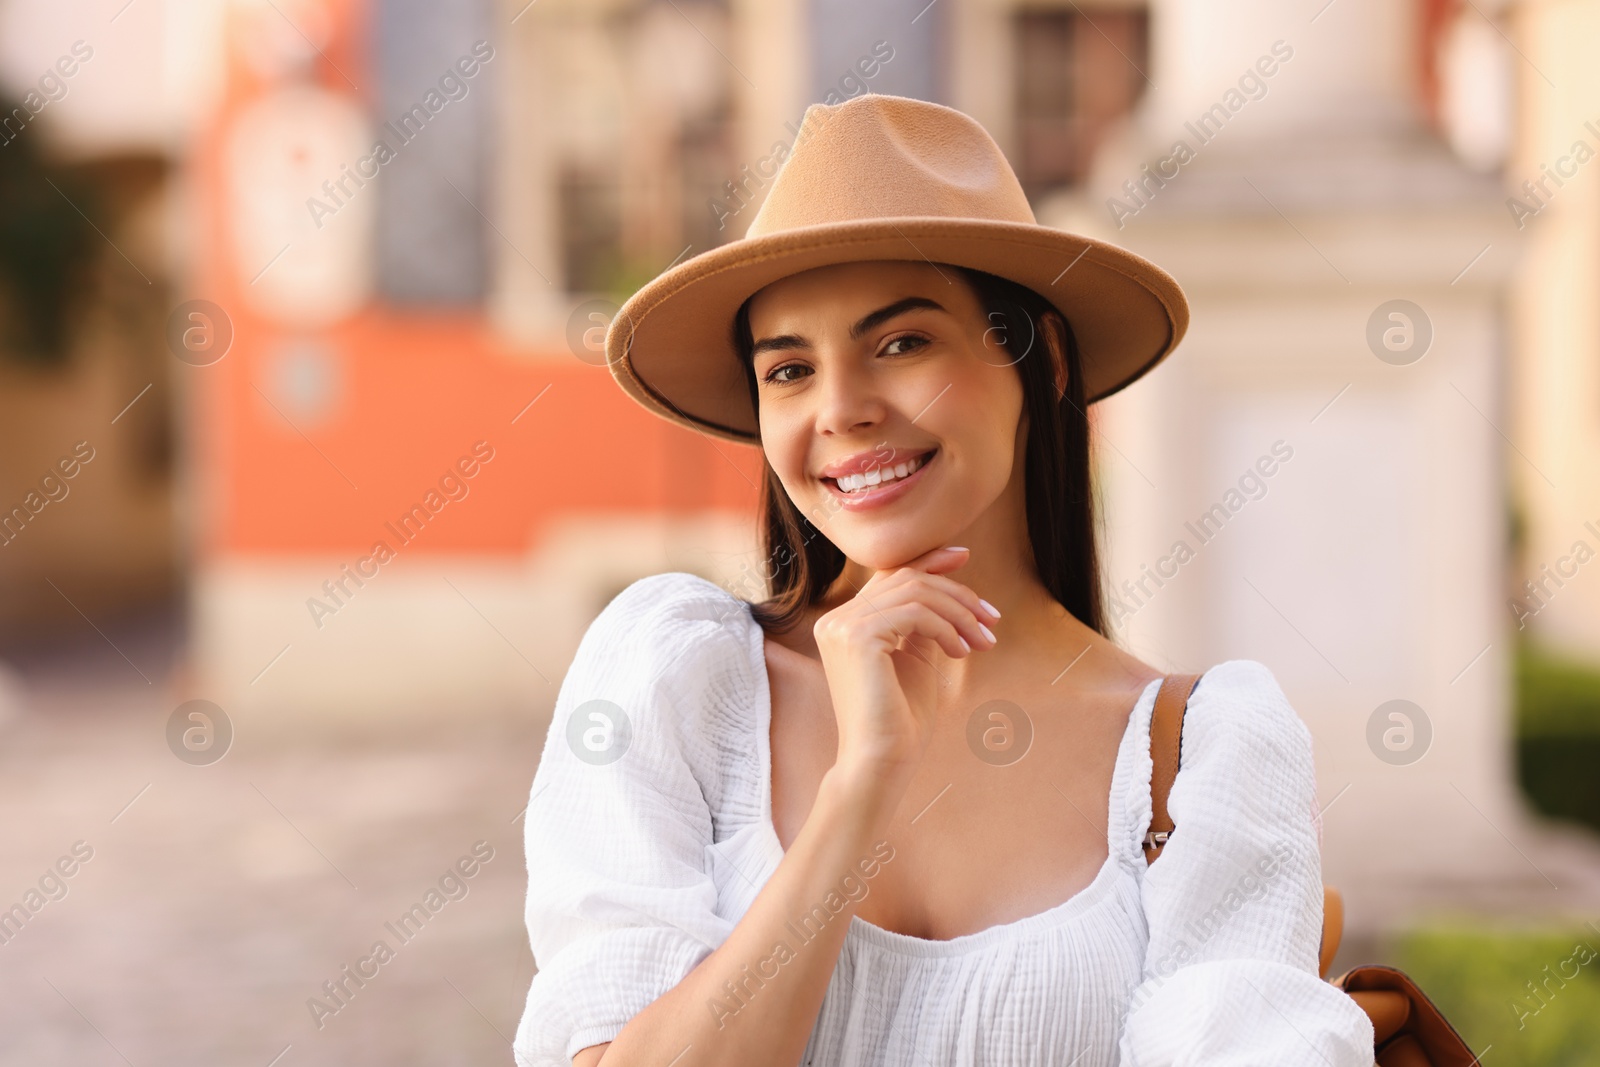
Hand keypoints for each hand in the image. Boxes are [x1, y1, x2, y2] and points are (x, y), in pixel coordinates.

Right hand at [813, 545, 1000, 793]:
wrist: (881, 762)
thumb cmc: (900, 722)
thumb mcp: (915, 660)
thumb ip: (923, 624)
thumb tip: (947, 590)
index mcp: (845, 623)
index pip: (889, 575)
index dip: (928, 560)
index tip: (963, 556)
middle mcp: (836, 619)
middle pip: (907, 580)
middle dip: (957, 594)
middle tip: (991, 621)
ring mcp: (842, 626)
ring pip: (915, 592)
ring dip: (959, 613)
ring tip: (982, 642)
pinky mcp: (856, 637)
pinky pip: (914, 613)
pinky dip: (947, 628)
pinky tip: (961, 653)